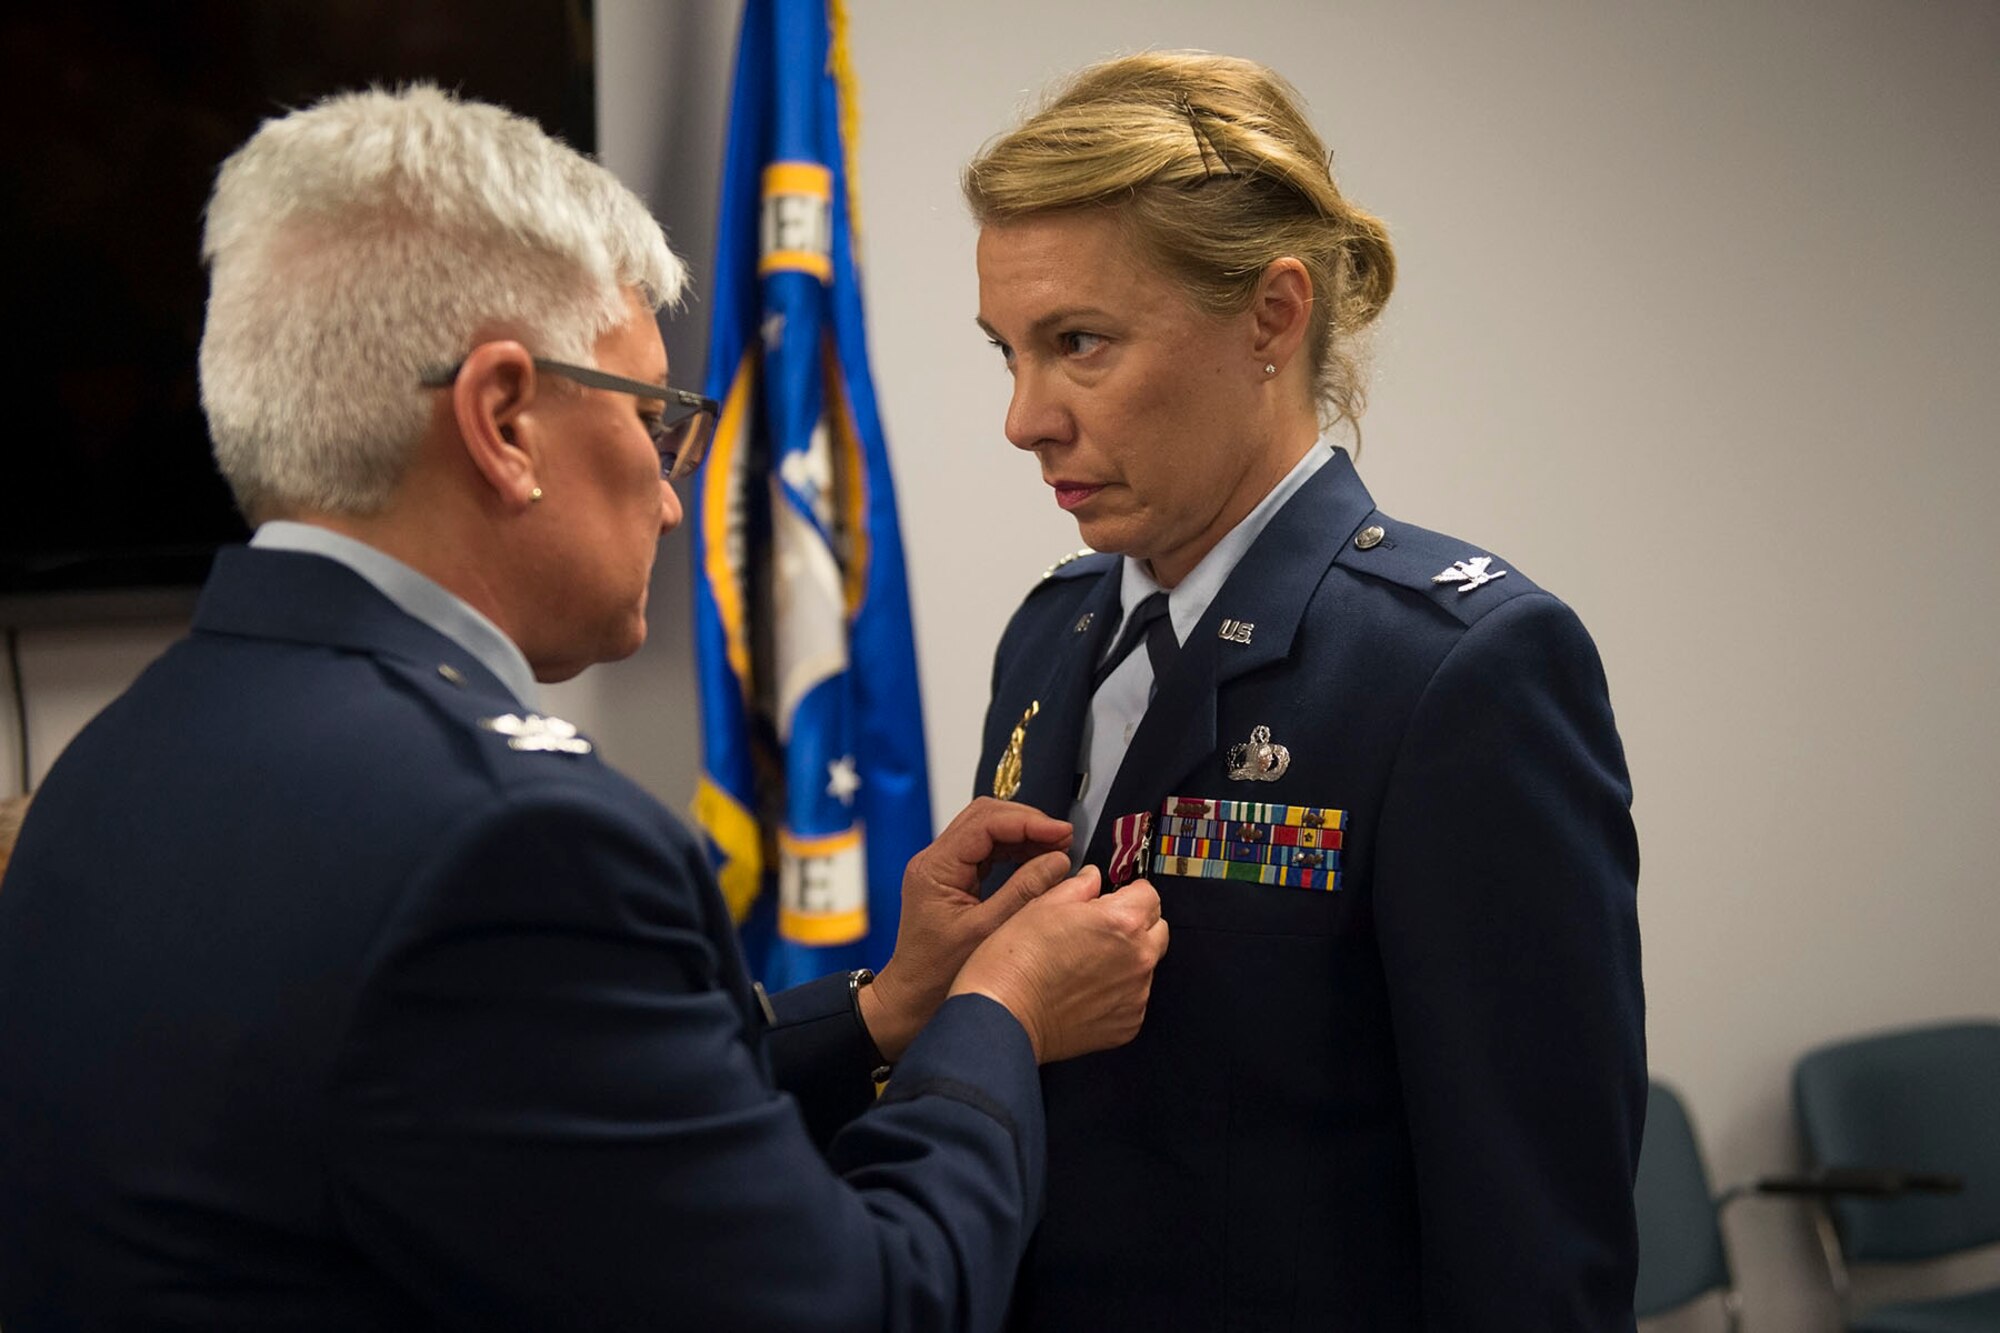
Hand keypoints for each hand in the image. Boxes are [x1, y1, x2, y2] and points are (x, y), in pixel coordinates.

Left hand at [860, 798, 1074, 1061]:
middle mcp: (934, 860)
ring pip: (988, 831)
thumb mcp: (988, 933)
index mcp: (935, 868)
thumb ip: (1024, 892)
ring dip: (1024, 836)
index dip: (1028, 823)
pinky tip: (1040, 862)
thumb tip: (1059, 861)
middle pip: (985, 818)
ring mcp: (943, 869)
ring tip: (1058, 850)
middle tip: (1064, 839)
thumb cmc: (938, 976)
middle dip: (1028, 823)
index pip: (985, 822)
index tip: (1063, 834)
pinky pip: (987, 852)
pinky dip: (1016, 852)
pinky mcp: (953, 881)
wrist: (910, 1002)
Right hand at [951, 868, 1168, 1063]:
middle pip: (1157, 929)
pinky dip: (1117, 993)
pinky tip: (1084, 991)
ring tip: (1084, 965)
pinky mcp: (1128, 1024)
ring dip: (1126, 960)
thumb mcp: (1042, 905)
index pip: (1150, 895)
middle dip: (1135, 925)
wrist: (1003, 1015)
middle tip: (1100, 930)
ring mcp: (1136, 995)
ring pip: (1145, 966)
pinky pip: (1133, 999)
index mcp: (1122, 922)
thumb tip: (1093, 879)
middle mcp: (1138, 958)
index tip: (1115, 898)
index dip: (1130, 893)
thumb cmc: (1015, 962)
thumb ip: (1079, 886)